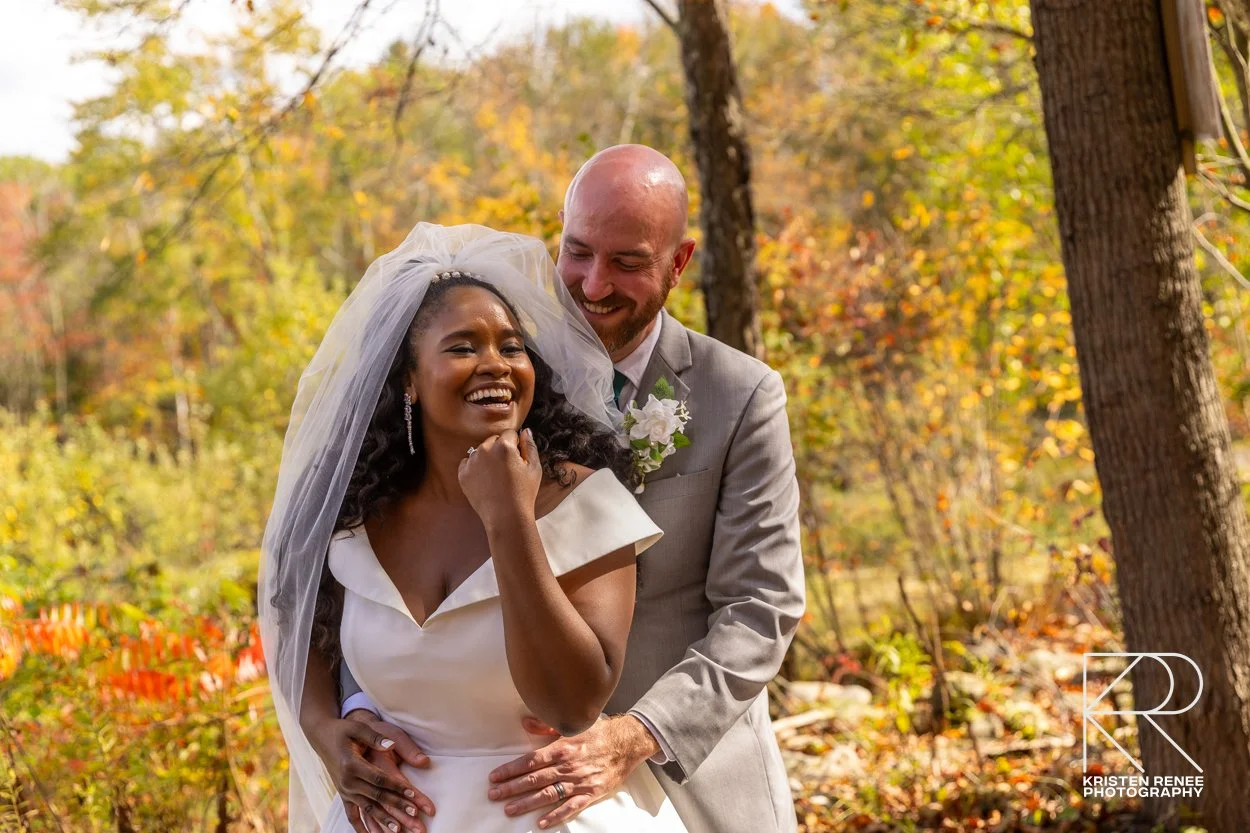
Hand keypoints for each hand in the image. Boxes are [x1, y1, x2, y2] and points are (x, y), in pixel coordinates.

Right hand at [314, 711, 434, 832]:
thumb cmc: (343, 730)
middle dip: (397, 807)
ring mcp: (344, 791)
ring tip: (399, 831)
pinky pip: (352, 815)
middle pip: (376, 797)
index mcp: (352, 765)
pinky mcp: (343, 795)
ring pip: (367, 809)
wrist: (322, 736)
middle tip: (415, 816)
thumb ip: (375, 737)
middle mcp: (347, 782)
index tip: (414, 794)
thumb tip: (390, 745)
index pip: (379, 779)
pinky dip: (362, 827)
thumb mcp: (358, 728)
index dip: (397, 787)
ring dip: (383, 820)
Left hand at [458, 428, 541, 526]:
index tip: (518, 460)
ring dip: (488, 458)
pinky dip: (475, 468)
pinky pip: (468, 462)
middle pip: (493, 440)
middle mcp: (484, 450)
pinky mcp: (462, 474)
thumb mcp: (534, 467)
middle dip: (500, 449)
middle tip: (507, 469)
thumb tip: (525, 431)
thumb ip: (530, 446)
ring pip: (480, 451)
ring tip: (496, 477)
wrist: (506, 517)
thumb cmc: (523, 493)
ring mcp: (471, 462)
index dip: (516, 445)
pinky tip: (485, 480)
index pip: (509, 434)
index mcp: (503, 446)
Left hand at [486, 715, 659, 828]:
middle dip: (511, 787)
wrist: (627, 743)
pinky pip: (570, 807)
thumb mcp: (573, 724)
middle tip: (493, 795)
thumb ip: (547, 724)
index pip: (529, 761)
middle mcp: (567, 765)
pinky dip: (556, 815)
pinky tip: (541, 822)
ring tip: (509, 809)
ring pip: (547, 794)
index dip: (510, 769)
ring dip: (527, 802)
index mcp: (561, 747)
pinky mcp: (591, 793)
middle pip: (534, 779)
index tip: (495, 777)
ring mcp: (579, 781)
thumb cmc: (599, 732)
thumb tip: (526, 722)